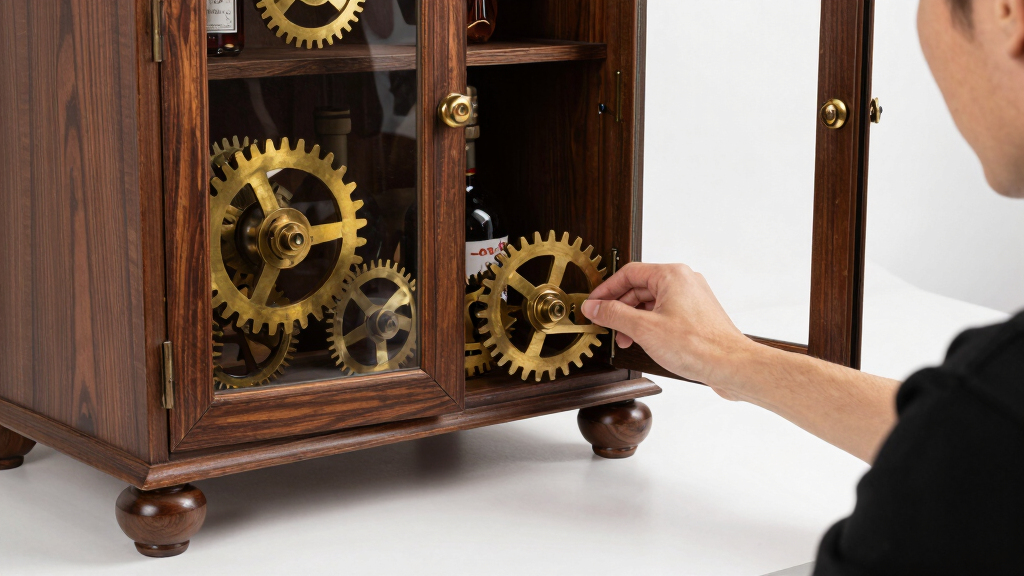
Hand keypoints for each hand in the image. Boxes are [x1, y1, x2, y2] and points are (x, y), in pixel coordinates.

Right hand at [581, 262, 751, 387]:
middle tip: (605, 324)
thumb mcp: (644, 329)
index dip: (606, 289)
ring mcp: (692, 298)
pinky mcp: (697, 315)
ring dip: (634, 320)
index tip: (593, 304)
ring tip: (624, 339)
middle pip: (639, 288)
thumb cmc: (697, 346)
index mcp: (672, 275)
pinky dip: (650, 325)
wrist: (731, 366)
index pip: (628, 273)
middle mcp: (684, 281)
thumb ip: (614, 314)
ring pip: (652, 302)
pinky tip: (643, 342)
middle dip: (619, 308)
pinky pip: (665, 313)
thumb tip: (594, 307)